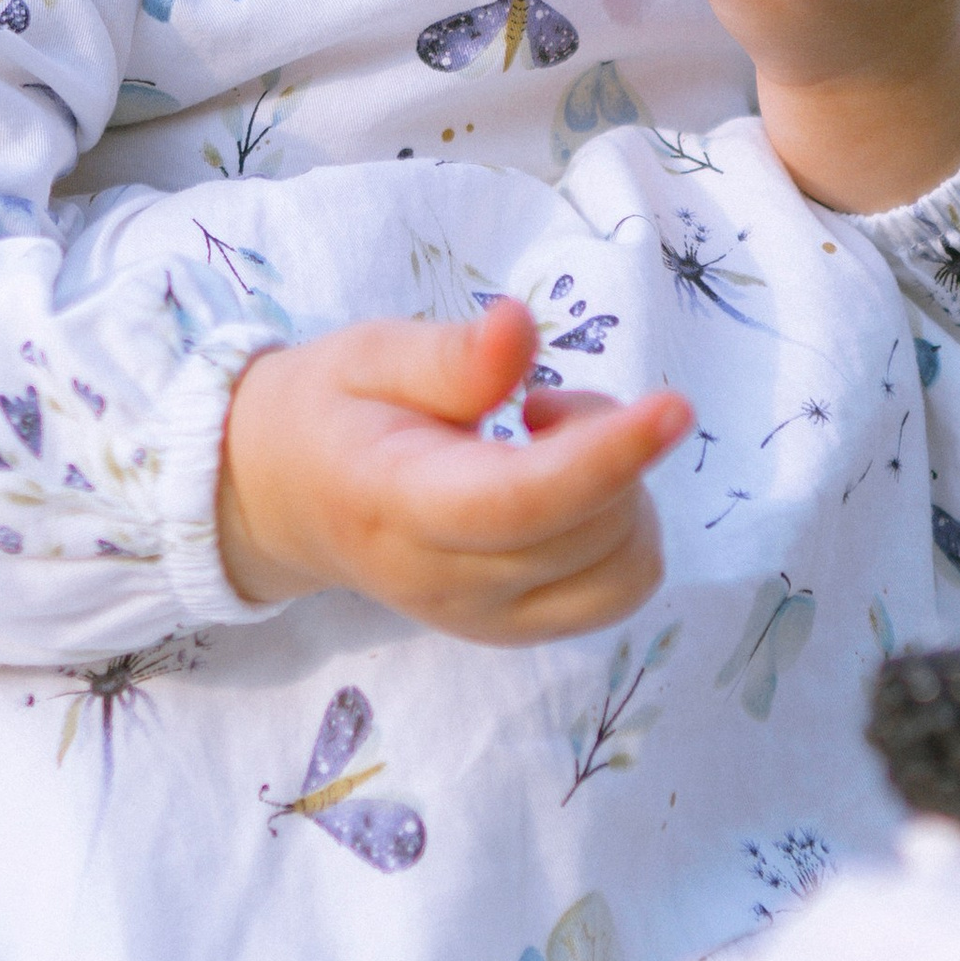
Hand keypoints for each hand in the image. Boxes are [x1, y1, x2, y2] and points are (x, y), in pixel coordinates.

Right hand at [215, 299, 693, 639]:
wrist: (285, 500)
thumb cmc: (332, 413)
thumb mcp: (366, 355)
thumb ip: (447, 355)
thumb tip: (521, 330)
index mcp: (392, 505)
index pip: (516, 501)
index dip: (605, 457)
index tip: (674, 406)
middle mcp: (443, 582)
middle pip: (587, 535)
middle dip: (607, 447)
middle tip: (540, 403)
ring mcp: (484, 619)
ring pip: (621, 572)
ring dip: (623, 493)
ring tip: (549, 448)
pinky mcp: (517, 630)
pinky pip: (617, 593)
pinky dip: (622, 532)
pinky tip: (567, 490)